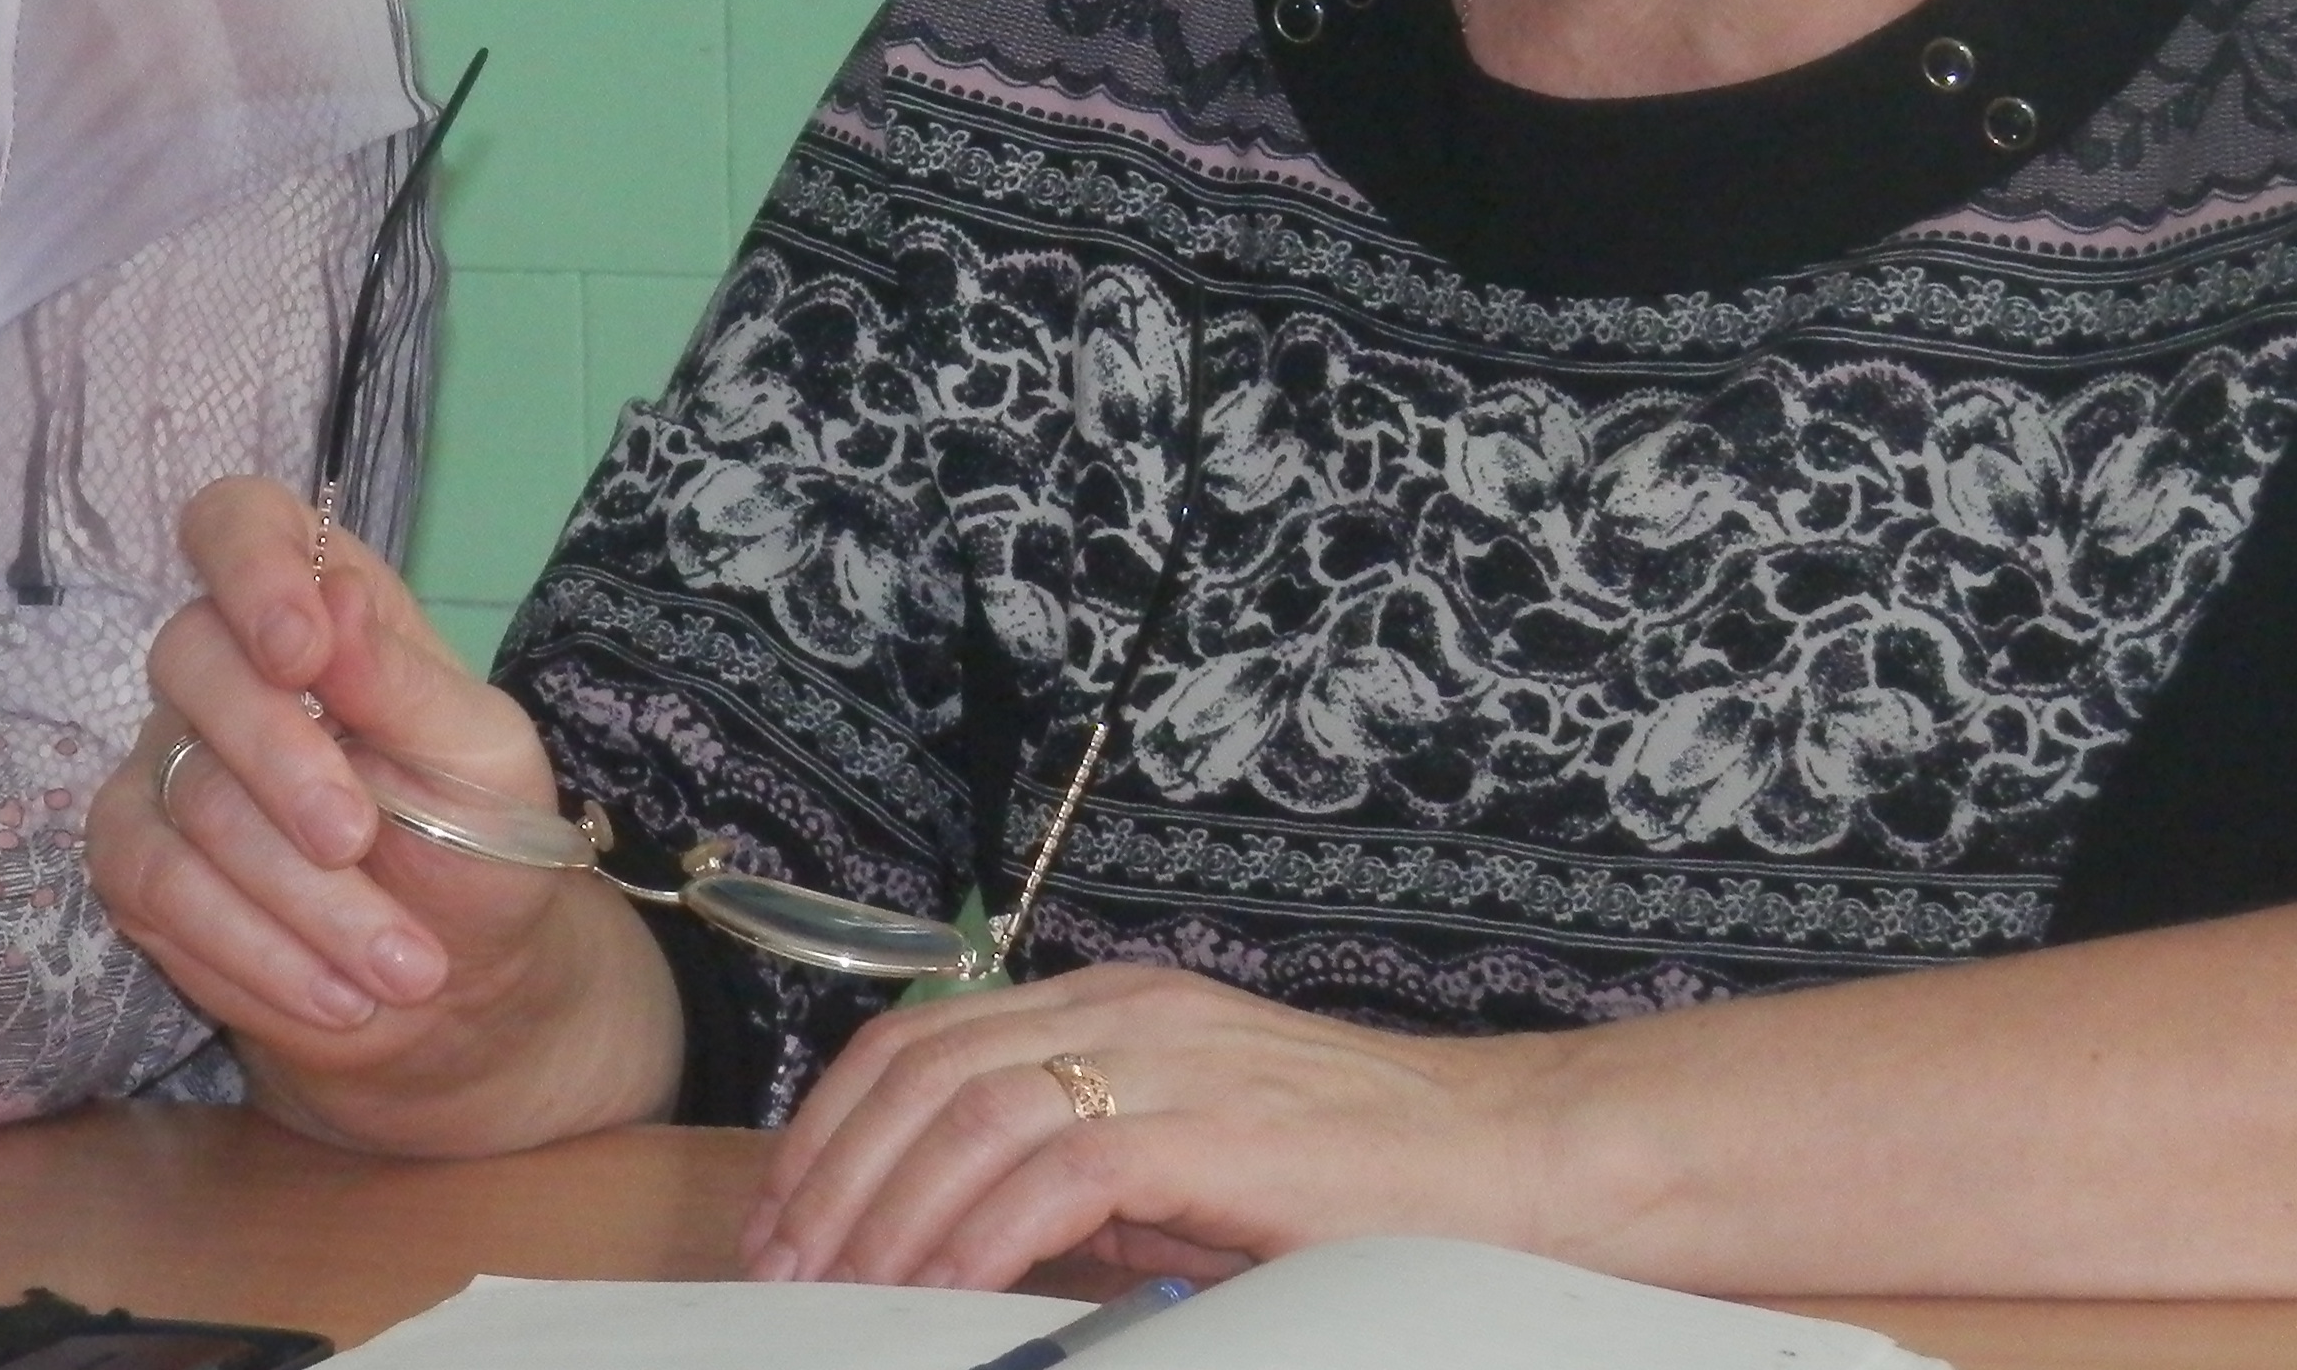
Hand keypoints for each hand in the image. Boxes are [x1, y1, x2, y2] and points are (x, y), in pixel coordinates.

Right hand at [85, 476, 675, 1154]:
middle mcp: (226, 664)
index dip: (251, 571)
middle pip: (192, 661)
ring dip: (299, 895)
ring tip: (402, 967)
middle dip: (282, 766)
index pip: (237, 522)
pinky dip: (250, 949)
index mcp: (319, 603)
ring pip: (186, 798)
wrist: (458, 987)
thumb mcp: (481, 759)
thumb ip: (404, 681)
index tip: (301, 653)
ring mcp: (169, 760)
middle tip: (361, 842)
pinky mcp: (137, 858)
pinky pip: (153, 886)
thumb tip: (330, 594)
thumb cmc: (478, 842)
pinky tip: (333, 996)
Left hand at [744, 962, 1564, 1290]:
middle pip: (924, 1068)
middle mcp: (1123, 1009)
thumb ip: (1091, 1180)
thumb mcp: (1195, 1160)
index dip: (836, 1121)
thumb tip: (973, 1241)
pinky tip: (945, 1293)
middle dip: (834, 1172)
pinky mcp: (1207, 1128)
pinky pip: (1057, 1173)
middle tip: (786, 1266)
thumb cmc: (1362, 1172)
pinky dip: (980, 1235)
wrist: (1511, 1155)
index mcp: (1111, 1002)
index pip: (926, 1036)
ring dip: (889, 1210)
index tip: (787, 1210)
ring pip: (970, 1113)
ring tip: (847, 1291)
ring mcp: (1165, 1059)